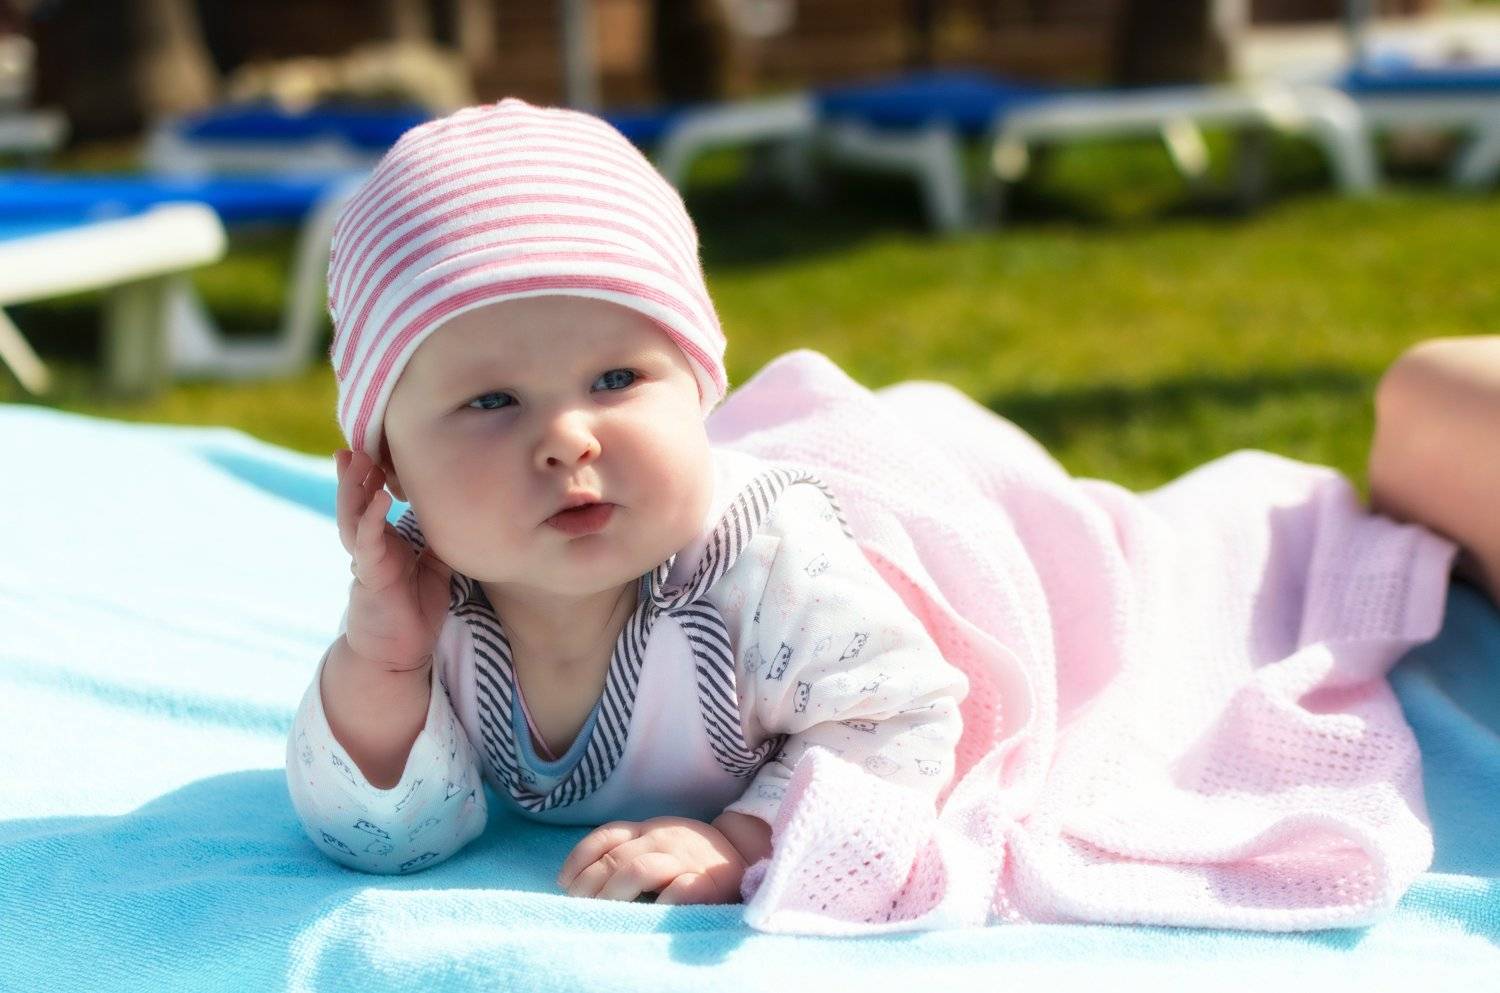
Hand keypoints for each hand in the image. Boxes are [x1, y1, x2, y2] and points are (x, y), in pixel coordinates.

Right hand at [334, 448, 451, 670]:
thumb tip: (462, 512)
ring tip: (357, 459)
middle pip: (356, 501)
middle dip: (354, 472)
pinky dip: (371, 519)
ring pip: (352, 516)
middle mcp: (370, 546)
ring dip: (353, 487)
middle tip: (357, 442)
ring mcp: (366, 559)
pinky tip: (378, 498)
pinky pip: (367, 543)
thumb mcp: (433, 567)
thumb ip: (437, 541)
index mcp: (383, 541)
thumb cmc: (415, 609)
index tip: (377, 447)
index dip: (372, 475)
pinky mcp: (370, 576)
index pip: (372, 500)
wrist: (400, 651)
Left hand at [556, 816, 751, 904]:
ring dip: (614, 893)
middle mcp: (664, 839)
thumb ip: (628, 853)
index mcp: (649, 830)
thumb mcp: (659, 844)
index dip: (580, 859)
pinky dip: (661, 902)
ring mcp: (686, 858)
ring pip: (640, 869)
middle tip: (577, 909)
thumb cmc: (692, 857)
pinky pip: (681, 889)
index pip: (606, 836)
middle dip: (590, 886)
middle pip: (616, 858)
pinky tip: (646, 916)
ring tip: (602, 914)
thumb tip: (576, 883)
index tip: (563, 884)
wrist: (748, 854)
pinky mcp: (710, 880)